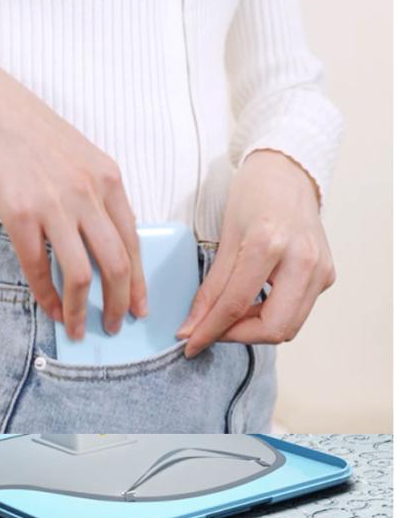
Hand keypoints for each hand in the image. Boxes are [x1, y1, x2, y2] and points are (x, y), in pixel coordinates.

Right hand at [0, 49, 146, 338]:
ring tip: (78, 328)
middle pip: (116, 264)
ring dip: (82, 310)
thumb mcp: (82, 157)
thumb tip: (104, 243)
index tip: (140, 306)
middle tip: (116, 325)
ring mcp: (54, 204)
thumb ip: (98, 197)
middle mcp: (88, 194)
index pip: (133, 242)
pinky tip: (49, 308)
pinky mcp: (20, 214)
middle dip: (120, 304)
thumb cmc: (34, 132)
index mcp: (109, 179)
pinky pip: (39, 268)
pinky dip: (46, 296)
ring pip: (81, 274)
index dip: (139, 281)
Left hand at [177, 149, 335, 357]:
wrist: (287, 173)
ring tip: (230, 315)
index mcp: (270, 244)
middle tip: (211, 330)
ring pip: (288, 327)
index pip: (235, 305)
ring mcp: (321, 270)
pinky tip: (252, 304)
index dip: (209, 331)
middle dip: (238, 337)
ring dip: (254, 329)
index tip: (190, 344)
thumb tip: (192, 326)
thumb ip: (211, 288)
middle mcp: (303, 260)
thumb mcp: (225, 237)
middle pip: (273, 328)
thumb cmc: (254, 196)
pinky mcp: (327, 275)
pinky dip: (271, 317)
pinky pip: (297, 312)